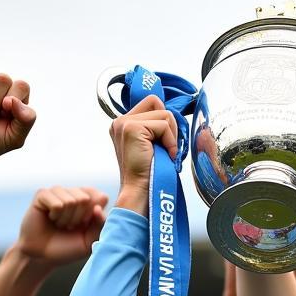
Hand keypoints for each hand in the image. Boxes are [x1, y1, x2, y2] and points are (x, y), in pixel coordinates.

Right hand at [16, 186, 109, 265]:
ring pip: (70, 201)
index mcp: (89, 202)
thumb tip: (100, 205)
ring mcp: (58, 192)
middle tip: (69, 227)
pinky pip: (57, 203)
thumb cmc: (67, 248)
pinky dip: (55, 216)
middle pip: (85, 198)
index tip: (85, 226)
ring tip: (59, 224)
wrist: (42, 256)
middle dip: (78, 218)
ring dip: (65, 219)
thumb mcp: (89, 241)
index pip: (101, 196)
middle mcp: (73, 193)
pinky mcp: (42, 194)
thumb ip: (100, 224)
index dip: (94, 214)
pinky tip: (50, 219)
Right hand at [109, 95, 177, 215]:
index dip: (164, 121)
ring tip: (165, 154)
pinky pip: (164, 124)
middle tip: (167, 148)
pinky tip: (166, 155)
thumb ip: (156, 127)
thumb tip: (174, 115)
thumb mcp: (153, 145)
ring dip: (171, 136)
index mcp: (123, 124)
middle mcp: (120, 121)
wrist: (141, 193)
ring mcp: (124, 123)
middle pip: (156, 102)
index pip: (151, 103)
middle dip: (169, 125)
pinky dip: (171, 141)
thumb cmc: (151, 174)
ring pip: (164, 113)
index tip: (166, 142)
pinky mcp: (132, 128)